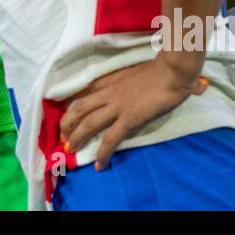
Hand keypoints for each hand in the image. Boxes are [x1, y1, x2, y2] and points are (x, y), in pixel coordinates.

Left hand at [58, 58, 208, 169]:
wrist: (171, 71)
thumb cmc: (158, 70)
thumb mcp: (132, 73)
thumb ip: (123, 82)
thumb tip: (122, 91)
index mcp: (109, 82)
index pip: (84, 94)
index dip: (72, 107)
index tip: (66, 117)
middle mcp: (108, 93)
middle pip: (80, 108)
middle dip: (68, 123)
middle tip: (63, 137)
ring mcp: (117, 106)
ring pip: (89, 123)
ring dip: (78, 138)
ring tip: (72, 149)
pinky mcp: (129, 118)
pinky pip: (111, 138)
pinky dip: (103, 152)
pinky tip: (100, 164)